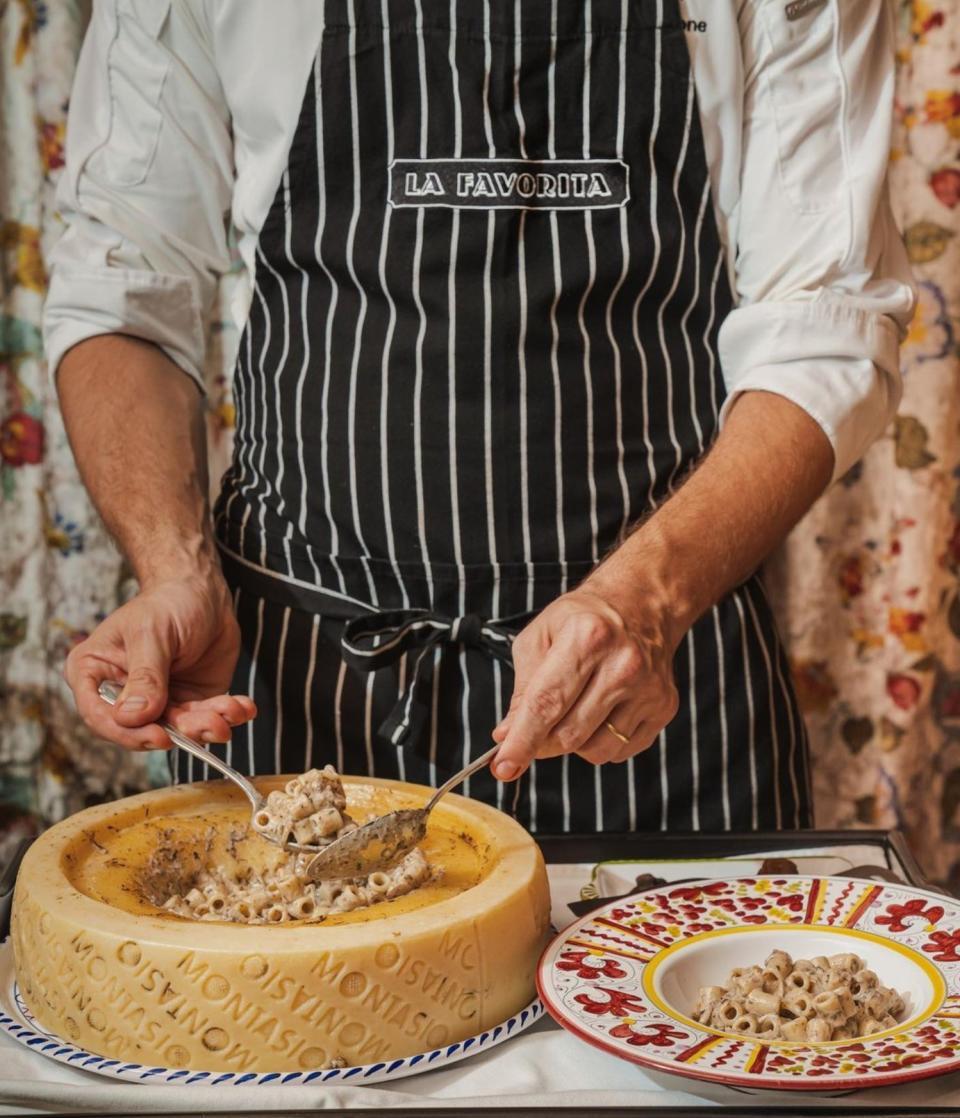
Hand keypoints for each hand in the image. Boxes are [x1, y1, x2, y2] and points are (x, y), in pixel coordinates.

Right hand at [64, 570, 255, 750]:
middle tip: (211, 725)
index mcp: (95, 672)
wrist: (205, 593)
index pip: (99, 715)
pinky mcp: (188, 702)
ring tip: (231, 712)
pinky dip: (226, 716)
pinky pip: (205, 719)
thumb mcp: (153, 634)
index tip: (160, 735)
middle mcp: (122, 693)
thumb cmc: (169, 603)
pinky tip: (243, 707)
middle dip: (180, 731)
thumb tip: (132, 717)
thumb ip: (144, 676)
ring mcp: (157, 701)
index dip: (128, 732)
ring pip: (178, 728)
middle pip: (142, 730)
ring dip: (208, 725)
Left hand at [490, 581, 680, 779]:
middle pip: (570, 734)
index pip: (547, 703)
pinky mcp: (664, 706)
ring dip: (573, 743)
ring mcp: (648, 689)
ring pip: (595, 750)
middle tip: (530, 735)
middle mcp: (623, 665)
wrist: (641, 604)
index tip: (504, 767)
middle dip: (541, 744)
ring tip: (573, 709)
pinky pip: (620, 751)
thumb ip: (521, 689)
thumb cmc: (584, 619)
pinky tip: (599, 712)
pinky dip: (600, 742)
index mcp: (587, 638)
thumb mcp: (539, 636)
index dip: (523, 740)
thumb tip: (508, 736)